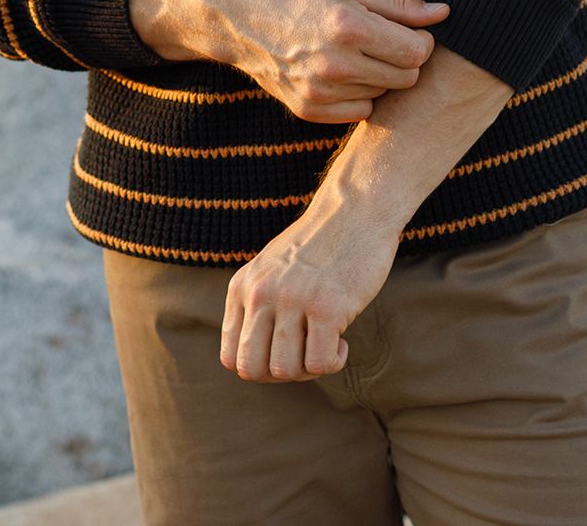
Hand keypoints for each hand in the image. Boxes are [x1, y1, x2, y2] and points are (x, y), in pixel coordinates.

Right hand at [216, 0, 449, 122]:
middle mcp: (335, 64)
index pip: (417, 52)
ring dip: (381, 76)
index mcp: (349, 26)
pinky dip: (360, 93)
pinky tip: (342, 71)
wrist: (241, 17)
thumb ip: (399, 3)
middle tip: (385, 41)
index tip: (409, 30)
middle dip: (405, 60)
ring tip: (359, 52)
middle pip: (406, 79)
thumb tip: (443, 13)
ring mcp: (320, 92)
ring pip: (385, 95)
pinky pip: (360, 111)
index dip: (422, 41)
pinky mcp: (309, 110)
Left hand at [219, 197, 399, 383]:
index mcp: (242, 286)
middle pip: (251, 370)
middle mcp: (260, 293)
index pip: (231, 356)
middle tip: (304, 354)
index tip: (284, 352)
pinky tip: (342, 340)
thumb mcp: (271, 269)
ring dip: (308, 369)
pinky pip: (319, 365)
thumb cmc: (318, 247)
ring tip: (325, 343)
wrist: (355, 211)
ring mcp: (292, 299)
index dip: (259, 368)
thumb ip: (257, 306)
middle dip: (280, 375)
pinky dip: (333, 362)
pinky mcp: (326, 307)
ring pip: (285, 371)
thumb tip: (256, 366)